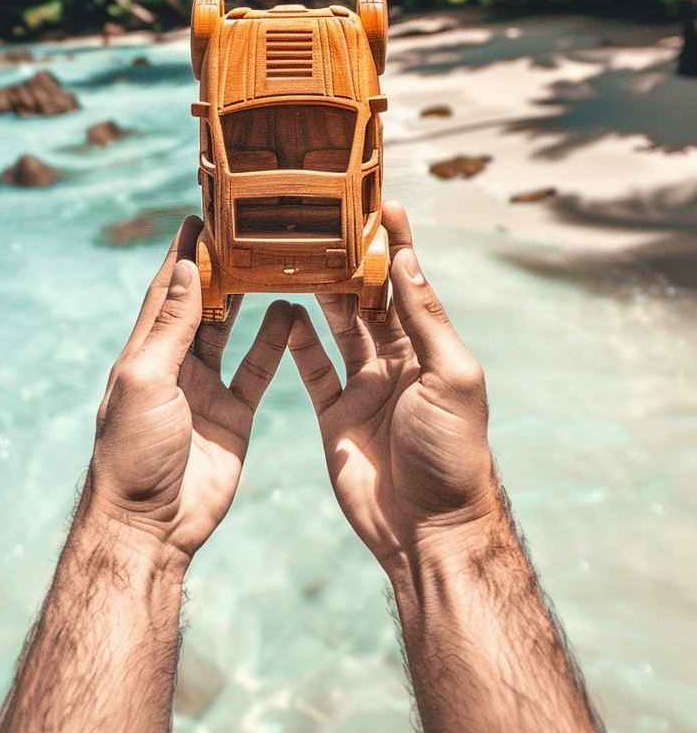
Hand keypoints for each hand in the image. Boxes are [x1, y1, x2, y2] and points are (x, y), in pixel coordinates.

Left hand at [85, 216, 291, 568]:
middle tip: (247, 229)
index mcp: (144, 354)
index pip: (165, 292)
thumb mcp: (147, 381)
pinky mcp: (233, 416)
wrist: (151, 526)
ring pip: (231, 333)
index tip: (200, 215)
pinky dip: (274, 344)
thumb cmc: (134, 454)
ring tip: (276, 262)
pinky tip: (293, 315)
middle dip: (220, 268)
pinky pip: (257, 371)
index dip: (181, 255)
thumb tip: (186, 270)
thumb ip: (170, 328)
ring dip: (251, 299)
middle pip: (200, 305)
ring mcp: (205, 391)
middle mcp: (174, 366)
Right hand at [288, 201, 497, 575]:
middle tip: (321, 219)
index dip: (397, 243)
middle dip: (349, 260)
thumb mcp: (450, 376)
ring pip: (336, 328)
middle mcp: (398, 363)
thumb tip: (406, 260)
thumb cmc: (453, 453)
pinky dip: (295, 341)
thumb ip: (424, 320)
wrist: (427, 529)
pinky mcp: (336, 417)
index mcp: (431, 350)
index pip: (410, 284)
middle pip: (368, 300)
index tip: (380, 202)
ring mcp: (365, 389)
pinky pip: (311, 371)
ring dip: (318, 291)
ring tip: (294, 252)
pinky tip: (279, 310)